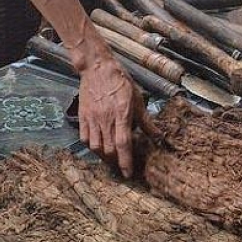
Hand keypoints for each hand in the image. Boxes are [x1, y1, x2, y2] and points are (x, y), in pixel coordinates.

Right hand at [77, 55, 151, 178]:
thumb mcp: (138, 99)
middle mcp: (105, 119)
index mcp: (121, 115)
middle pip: (108, 150)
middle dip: (116, 162)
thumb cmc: (120, 81)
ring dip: (103, 156)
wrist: (97, 68)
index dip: (126, 161)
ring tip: (111, 157)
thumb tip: (158, 137)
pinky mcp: (83, 117)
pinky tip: (98, 146)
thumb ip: (146, 121)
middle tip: (122, 165)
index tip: (128, 173)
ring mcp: (92, 119)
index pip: (123, 144)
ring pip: (95, 147)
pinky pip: (84, 138)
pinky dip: (91, 146)